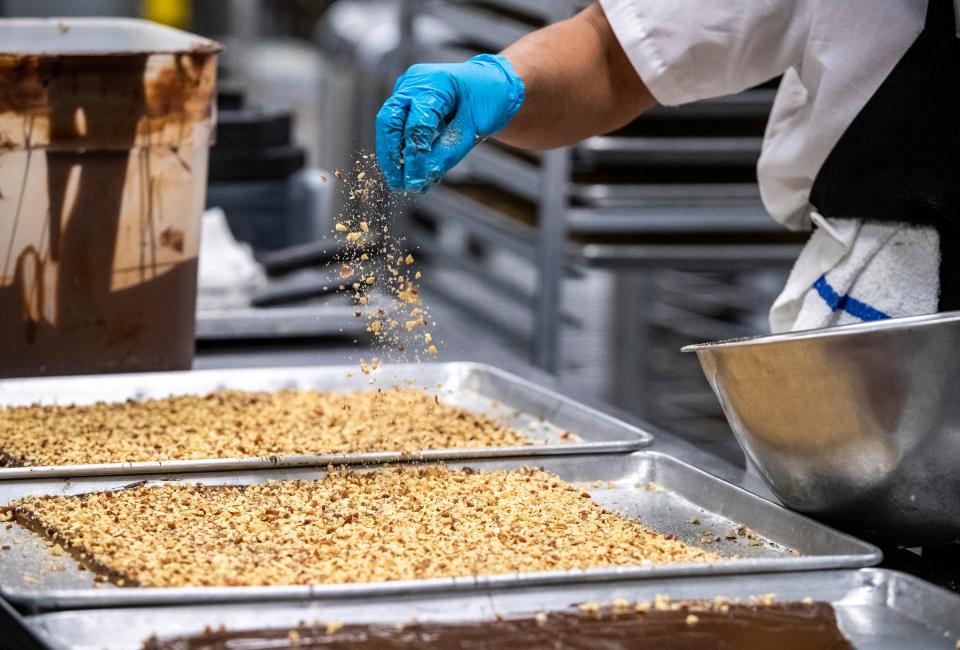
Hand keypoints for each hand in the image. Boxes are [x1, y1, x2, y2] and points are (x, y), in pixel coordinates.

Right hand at [375, 54, 524, 192]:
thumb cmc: (490, 100)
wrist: (495, 82)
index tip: (414, 182)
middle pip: (389, 121)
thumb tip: (423, 177)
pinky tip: (410, 170)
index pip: (416, 126)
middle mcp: (415, 82)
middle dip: (390, 156)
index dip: (413, 157)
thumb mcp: (473, 129)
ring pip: (389, 124)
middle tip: (398, 184)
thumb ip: (447, 152)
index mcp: (436, 84)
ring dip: (392, 155)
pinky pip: (398, 125)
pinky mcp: (407, 99)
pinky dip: (402, 148)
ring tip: (402, 183)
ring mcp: (408, 88)